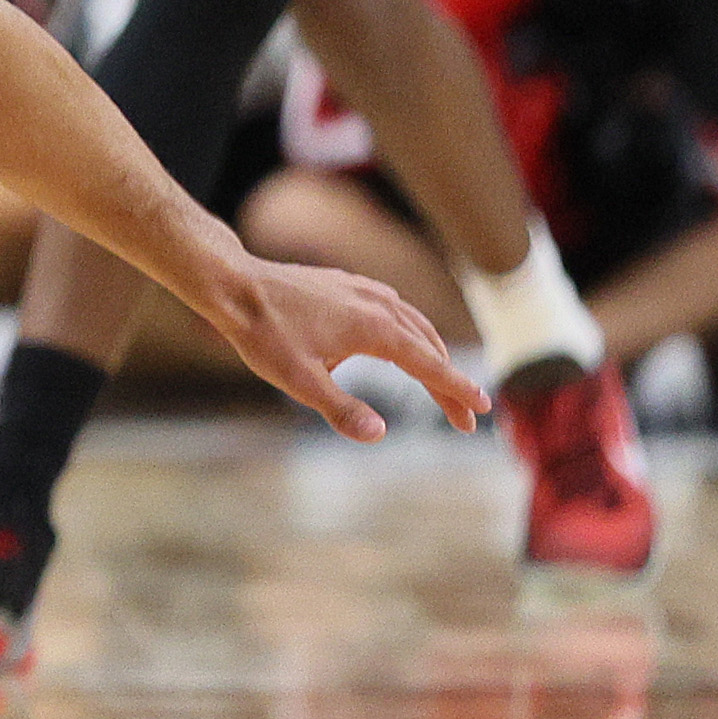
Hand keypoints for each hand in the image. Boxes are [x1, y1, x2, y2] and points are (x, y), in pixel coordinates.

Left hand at [208, 257, 484, 439]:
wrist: (235, 285)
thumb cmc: (264, 333)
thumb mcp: (299, 380)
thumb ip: (340, 409)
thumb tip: (380, 434)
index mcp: (375, 328)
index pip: (429, 365)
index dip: (457, 390)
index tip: (482, 409)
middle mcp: (378, 304)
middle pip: (428, 347)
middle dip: (448, 383)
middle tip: (463, 418)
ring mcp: (363, 289)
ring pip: (414, 324)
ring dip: (432, 355)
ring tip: (442, 385)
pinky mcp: (347, 284)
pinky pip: (394, 308)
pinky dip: (410, 331)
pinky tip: (404, 340)